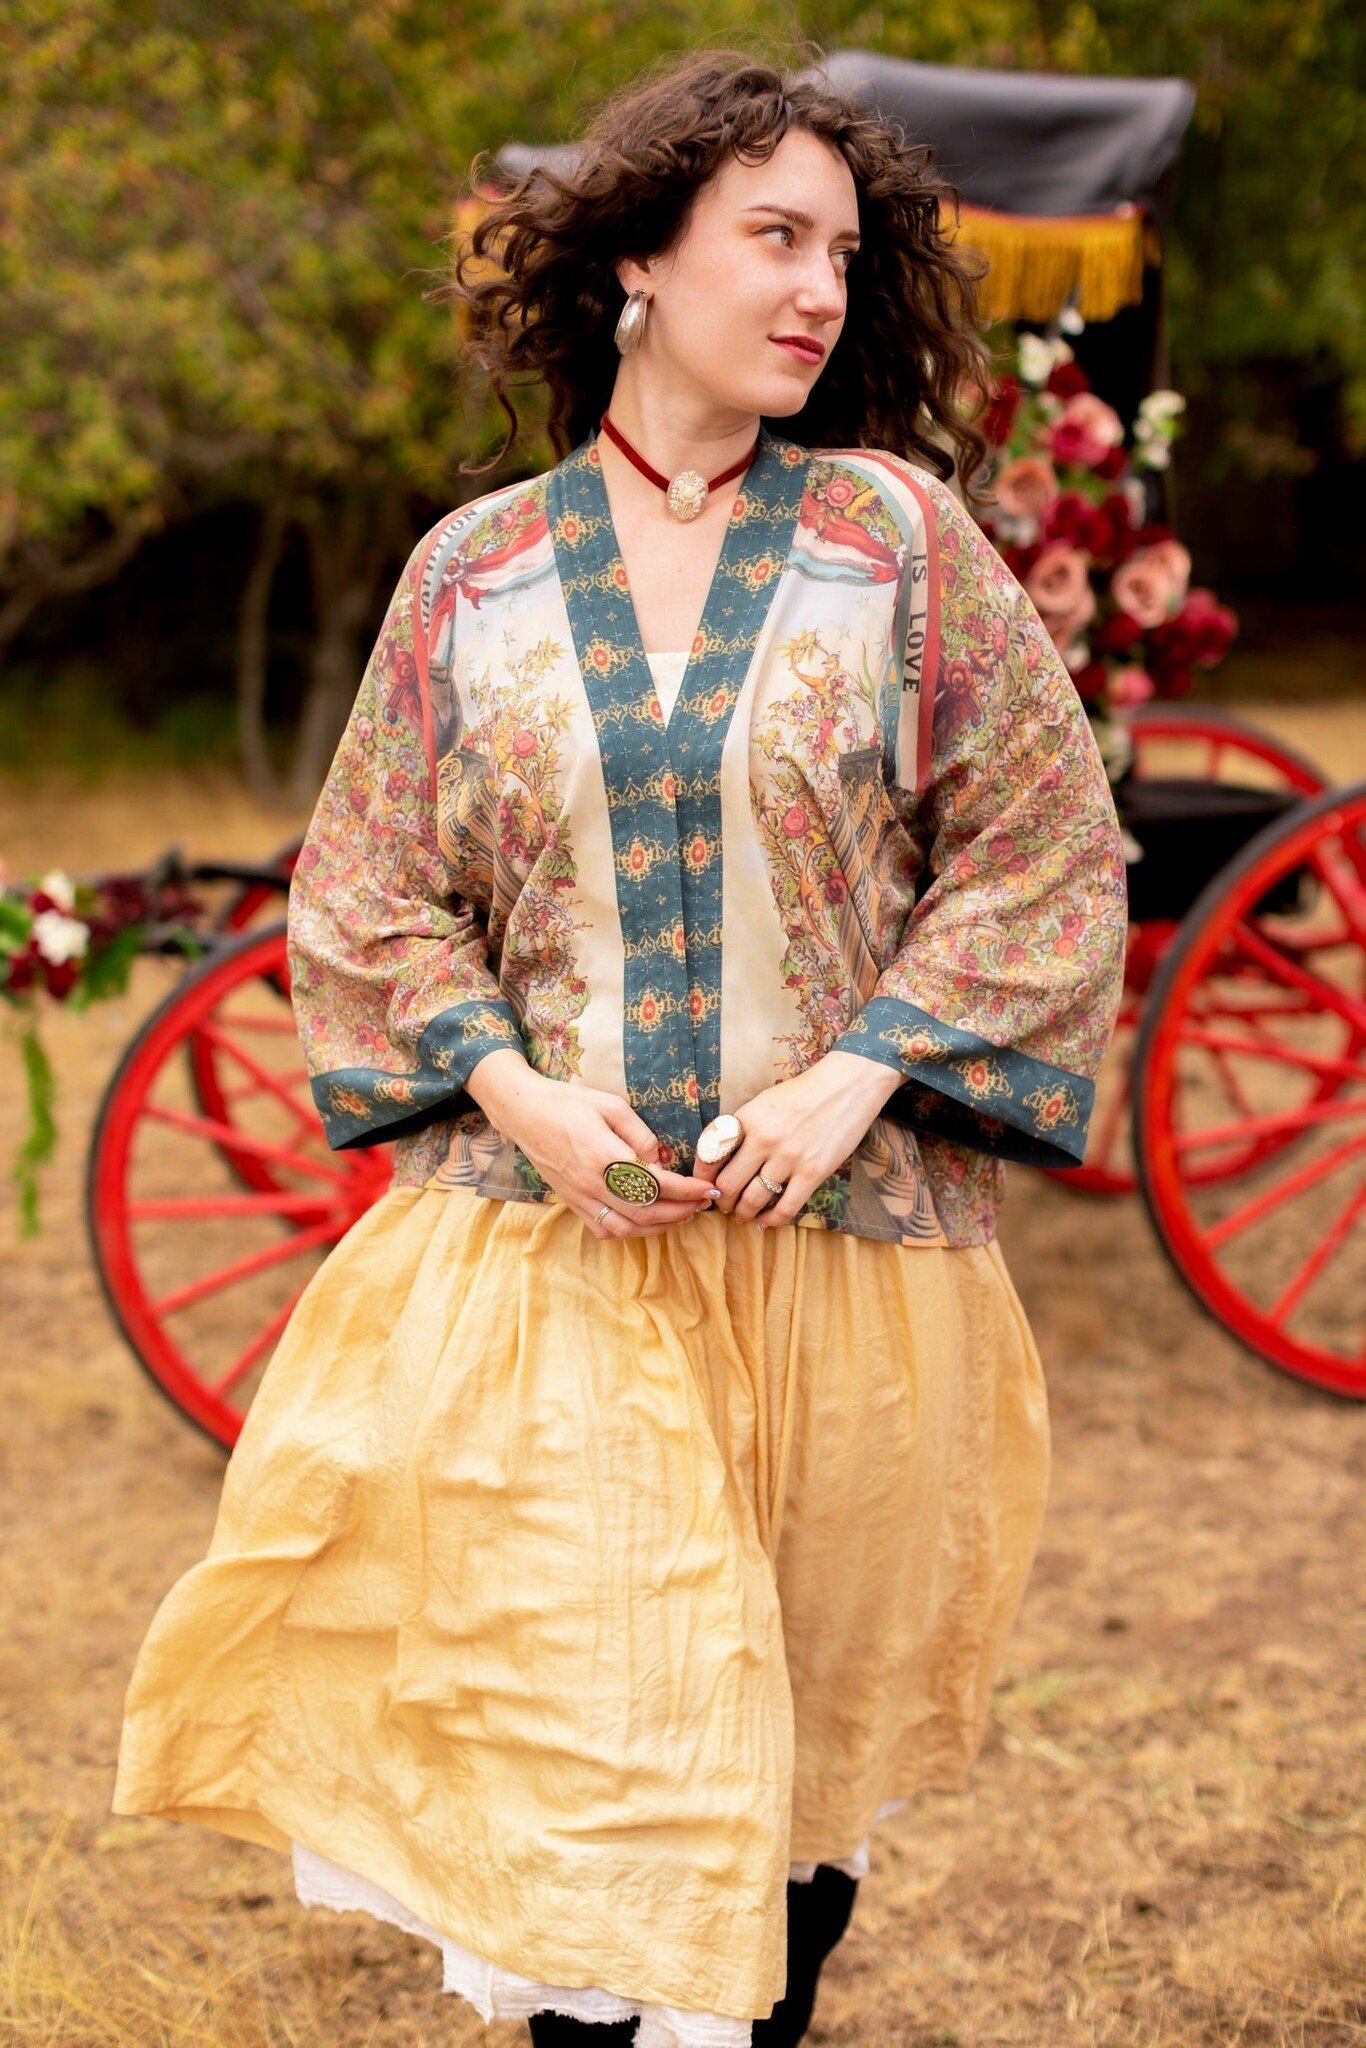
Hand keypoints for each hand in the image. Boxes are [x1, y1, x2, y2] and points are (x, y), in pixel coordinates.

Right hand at [465, 1049, 718, 1239]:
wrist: (523, 1112)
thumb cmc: (568, 1103)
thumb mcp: (610, 1105)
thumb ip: (639, 1133)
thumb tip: (662, 1159)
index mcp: (605, 1156)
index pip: (655, 1183)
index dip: (686, 1190)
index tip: (707, 1189)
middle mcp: (592, 1183)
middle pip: (645, 1212)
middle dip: (680, 1211)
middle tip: (702, 1203)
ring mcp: (580, 1197)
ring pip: (626, 1228)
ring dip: (658, 1227)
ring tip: (681, 1215)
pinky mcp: (571, 1202)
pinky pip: (603, 1229)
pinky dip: (628, 1232)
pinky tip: (644, 1221)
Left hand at [692, 1051, 904, 1226]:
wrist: (846, 1087)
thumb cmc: (803, 1094)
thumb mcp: (764, 1102)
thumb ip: (743, 1128)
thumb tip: (722, 1159)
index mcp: (747, 1119)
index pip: (711, 1155)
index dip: (702, 1177)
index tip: (705, 1185)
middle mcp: (763, 1139)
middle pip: (728, 1184)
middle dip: (722, 1201)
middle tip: (724, 1205)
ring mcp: (788, 1157)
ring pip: (752, 1200)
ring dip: (742, 1214)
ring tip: (742, 1216)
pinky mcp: (813, 1172)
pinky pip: (785, 1208)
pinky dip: (771, 1220)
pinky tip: (766, 1221)